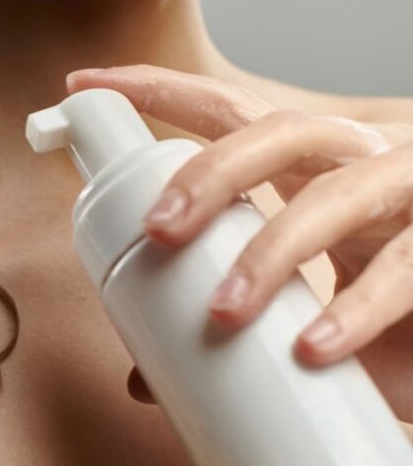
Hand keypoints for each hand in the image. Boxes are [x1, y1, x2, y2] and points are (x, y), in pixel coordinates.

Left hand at [65, 65, 412, 402]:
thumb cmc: (385, 295)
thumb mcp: (302, 302)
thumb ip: (230, 330)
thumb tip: (145, 378)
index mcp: (309, 165)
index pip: (229, 112)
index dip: (158, 92)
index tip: (85, 87)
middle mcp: (358, 160)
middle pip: (280, 133)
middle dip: (211, 174)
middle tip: (159, 231)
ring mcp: (410, 194)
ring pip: (336, 197)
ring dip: (272, 251)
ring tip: (223, 311)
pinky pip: (403, 273)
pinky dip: (354, 312)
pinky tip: (311, 349)